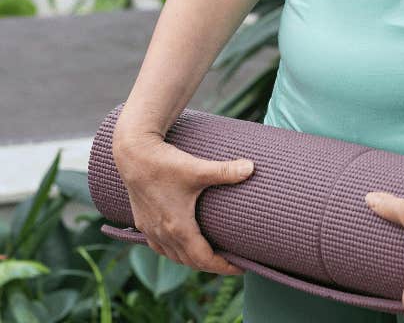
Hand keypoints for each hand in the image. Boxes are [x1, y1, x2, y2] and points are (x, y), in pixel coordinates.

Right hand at [113, 131, 253, 275]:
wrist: (134, 155)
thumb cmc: (165, 163)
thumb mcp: (198, 168)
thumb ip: (225, 171)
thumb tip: (252, 168)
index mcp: (178, 228)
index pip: (204, 260)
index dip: (224, 267)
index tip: (240, 267)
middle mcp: (163, 234)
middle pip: (190, 262)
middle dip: (212, 265)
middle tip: (232, 261)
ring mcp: (150, 231)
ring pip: (174, 256)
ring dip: (193, 260)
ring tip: (211, 254)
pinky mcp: (142, 223)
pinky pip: (160, 247)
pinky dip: (174, 251)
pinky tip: (181, 244)